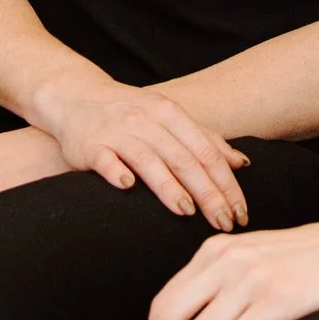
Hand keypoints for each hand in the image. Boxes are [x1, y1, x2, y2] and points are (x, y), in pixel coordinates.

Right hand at [34, 79, 251, 230]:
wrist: (76, 97)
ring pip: (148, 160)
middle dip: (207, 193)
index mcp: (170, 114)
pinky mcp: (90, 145)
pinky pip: (105, 159)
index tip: (241, 212)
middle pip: (183, 159)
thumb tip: (242, 163)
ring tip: (187, 211)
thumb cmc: (131, 113)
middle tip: (225, 223)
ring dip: (168, 186)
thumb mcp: (169, 117)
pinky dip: (115, 171)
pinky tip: (127, 187)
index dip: (227, 184)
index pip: (207, 152)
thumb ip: (204, 139)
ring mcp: (117, 132)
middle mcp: (146, 120)